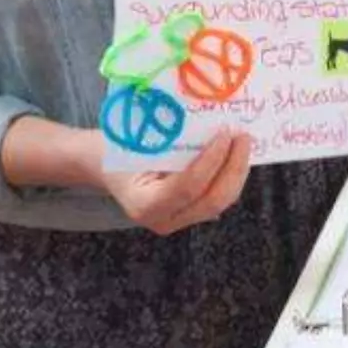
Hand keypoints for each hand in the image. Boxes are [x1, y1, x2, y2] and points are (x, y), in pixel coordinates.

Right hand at [104, 127, 253, 235]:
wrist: (104, 167)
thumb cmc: (118, 148)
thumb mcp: (137, 143)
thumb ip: (170, 143)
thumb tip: (211, 126)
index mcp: (145, 204)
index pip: (188, 187)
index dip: (211, 161)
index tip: (225, 134)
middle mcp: (162, 220)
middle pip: (211, 201)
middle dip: (234, 168)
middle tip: (243, 137)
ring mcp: (176, 221)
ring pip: (218, 203)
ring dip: (236, 172)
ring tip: (243, 143)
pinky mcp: (187, 215)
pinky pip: (215, 198)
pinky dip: (228, 176)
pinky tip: (235, 155)